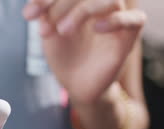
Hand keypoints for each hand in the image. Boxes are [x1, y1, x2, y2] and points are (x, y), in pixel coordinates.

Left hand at [23, 0, 145, 105]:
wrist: (76, 85)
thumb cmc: (65, 55)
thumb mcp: (49, 33)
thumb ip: (45, 14)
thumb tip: (33, 1)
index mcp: (79, 1)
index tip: (29, 15)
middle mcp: (99, 4)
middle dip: (61, 5)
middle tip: (45, 29)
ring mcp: (116, 18)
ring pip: (110, 0)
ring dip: (83, 11)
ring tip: (63, 31)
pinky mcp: (128, 37)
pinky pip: (135, 20)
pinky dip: (116, 20)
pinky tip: (97, 28)